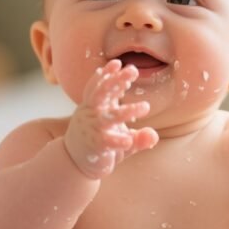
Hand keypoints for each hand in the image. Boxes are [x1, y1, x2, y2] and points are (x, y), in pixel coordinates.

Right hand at [64, 59, 158, 178]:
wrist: (75, 165)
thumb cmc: (99, 146)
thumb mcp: (120, 138)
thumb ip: (138, 137)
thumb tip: (153, 135)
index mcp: (95, 107)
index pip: (99, 86)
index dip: (107, 75)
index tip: (118, 63)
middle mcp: (92, 115)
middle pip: (101, 93)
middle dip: (116, 81)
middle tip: (132, 70)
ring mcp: (93, 130)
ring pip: (109, 117)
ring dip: (127, 110)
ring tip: (146, 107)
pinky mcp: (95, 146)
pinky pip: (107, 141)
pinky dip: (118, 140)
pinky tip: (129, 140)